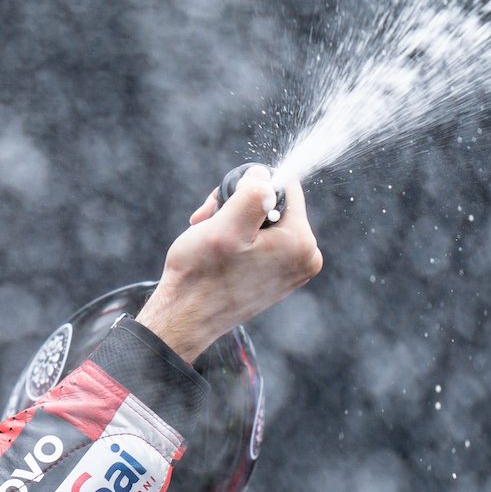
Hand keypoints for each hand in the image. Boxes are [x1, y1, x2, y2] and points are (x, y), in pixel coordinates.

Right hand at [135, 166, 321, 362]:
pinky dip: (237, 240)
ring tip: (207, 237)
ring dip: (233, 221)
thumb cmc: (201, 274)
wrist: (185, 317)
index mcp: (301, 243)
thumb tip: (263, 174)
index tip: (221, 205)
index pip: (285, 186)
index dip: (248, 186)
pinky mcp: (277, 278)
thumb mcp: (225, 225)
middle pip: (274, 204)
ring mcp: (292, 270)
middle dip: (237, 206)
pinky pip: (261, 243)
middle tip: (207, 219)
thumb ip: (252, 193)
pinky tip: (217, 252)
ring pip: (264, 222)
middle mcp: (306, 257)